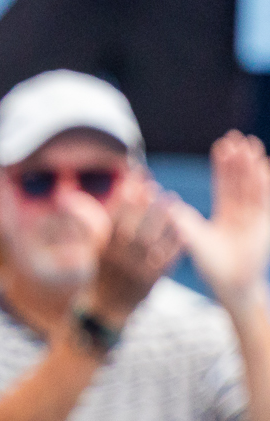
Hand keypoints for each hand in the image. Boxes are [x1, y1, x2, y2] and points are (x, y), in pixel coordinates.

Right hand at [85, 171, 183, 324]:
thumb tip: (70, 195)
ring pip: (153, 241)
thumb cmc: (103, 271)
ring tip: (173, 200)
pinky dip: (175, 243)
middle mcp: (119, 259)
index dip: (126, 198)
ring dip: (164, 220)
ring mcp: (136, 270)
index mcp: (103, 248)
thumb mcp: (93, 247)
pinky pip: (166, 258)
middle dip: (146, 207)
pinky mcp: (152, 280)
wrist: (107, 307)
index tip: (137, 182)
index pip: (115, 218)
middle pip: (135, 228)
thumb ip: (90, 221)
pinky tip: (183, 227)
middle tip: (158, 189)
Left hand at [175, 131, 269, 313]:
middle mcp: (242, 213)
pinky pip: (265, 199)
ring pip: (254, 186)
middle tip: (236, 137)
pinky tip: (264, 165)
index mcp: (225, 214)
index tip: (221, 146)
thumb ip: (180, 218)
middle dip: (239, 160)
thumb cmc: (210, 264)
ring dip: (252, 166)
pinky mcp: (265, 223)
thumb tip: (160, 199)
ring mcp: (256, 217)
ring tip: (251, 144)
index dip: (223, 166)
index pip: (225, 184)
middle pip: (241, 181)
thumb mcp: (192, 237)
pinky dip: (265, 183)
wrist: (230, 283)